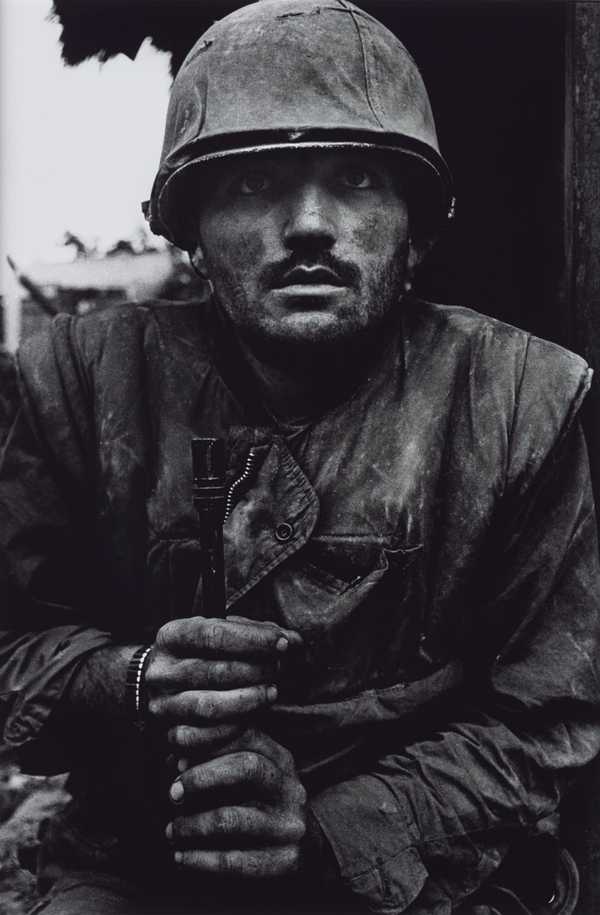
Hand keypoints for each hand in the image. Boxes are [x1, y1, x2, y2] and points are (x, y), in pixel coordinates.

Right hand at [144, 616, 301, 753]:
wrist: (161, 687)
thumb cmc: (201, 655)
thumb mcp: (220, 634)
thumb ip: (255, 634)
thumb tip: (293, 640)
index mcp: (171, 637)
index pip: (213, 635)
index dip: (253, 639)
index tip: (282, 642)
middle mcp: (161, 671)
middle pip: (214, 672)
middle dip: (256, 670)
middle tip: (279, 668)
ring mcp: (161, 705)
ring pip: (208, 707)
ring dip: (248, 700)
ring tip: (272, 692)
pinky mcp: (167, 734)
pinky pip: (201, 738)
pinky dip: (231, 730)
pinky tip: (252, 719)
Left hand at [166, 729, 306, 877]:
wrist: (298, 848)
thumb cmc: (256, 802)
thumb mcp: (245, 772)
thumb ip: (214, 755)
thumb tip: (175, 754)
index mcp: (279, 758)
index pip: (245, 734)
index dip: (206, 738)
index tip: (174, 748)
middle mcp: (289, 787)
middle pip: (247, 767)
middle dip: (202, 777)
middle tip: (173, 792)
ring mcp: (289, 825)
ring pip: (234, 818)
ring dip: (194, 824)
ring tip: (171, 830)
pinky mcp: (284, 861)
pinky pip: (234, 860)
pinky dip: (200, 859)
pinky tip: (181, 856)